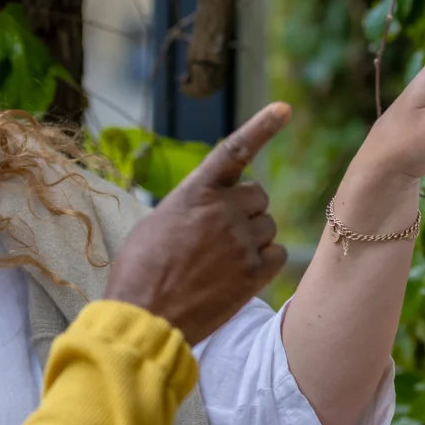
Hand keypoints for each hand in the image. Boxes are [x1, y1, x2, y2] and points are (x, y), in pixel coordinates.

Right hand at [105, 103, 290, 346]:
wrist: (145, 315)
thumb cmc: (140, 269)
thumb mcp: (157, 222)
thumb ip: (191, 206)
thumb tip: (213, 205)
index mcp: (194, 192)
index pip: (234, 150)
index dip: (261, 127)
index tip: (284, 109)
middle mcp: (222, 210)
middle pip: (257, 195)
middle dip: (244, 209)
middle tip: (220, 232)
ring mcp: (241, 241)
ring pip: (267, 225)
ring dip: (251, 236)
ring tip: (220, 259)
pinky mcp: (254, 273)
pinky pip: (276, 254)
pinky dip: (263, 260)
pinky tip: (237, 273)